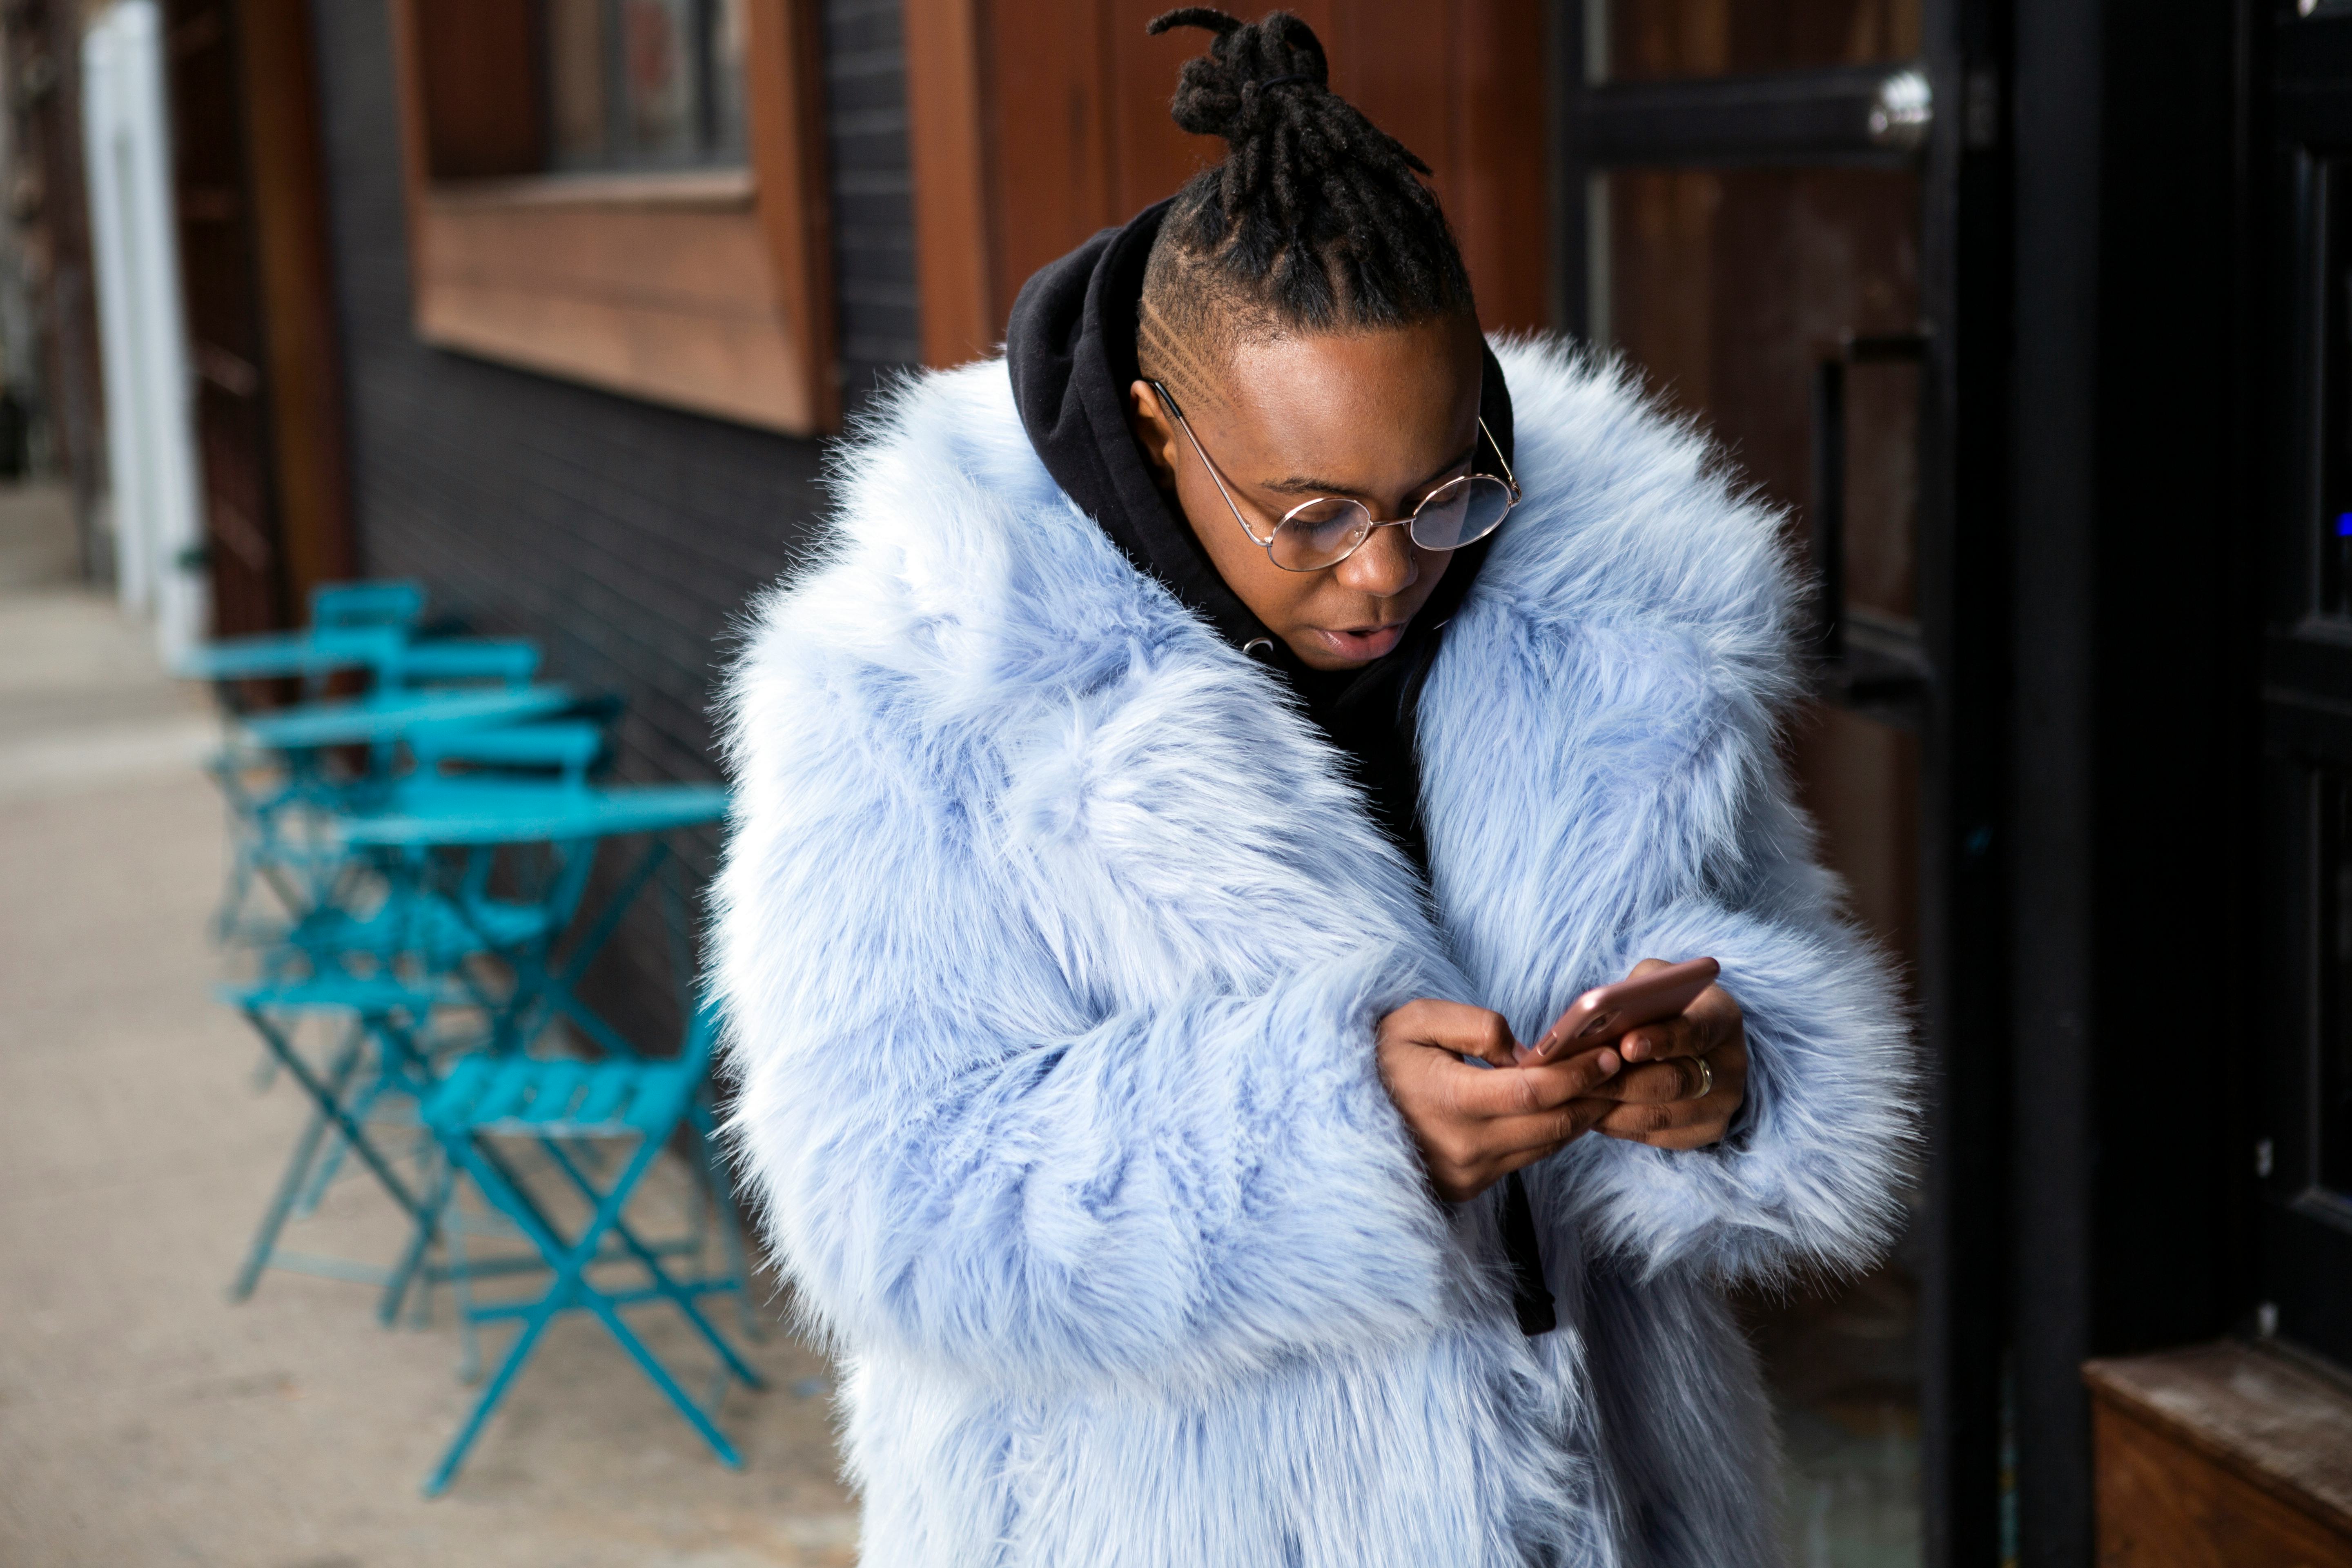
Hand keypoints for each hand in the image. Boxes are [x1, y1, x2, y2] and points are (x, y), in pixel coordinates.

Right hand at [1375, 999, 1622, 1202]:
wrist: (1341, 1112)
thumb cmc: (1382, 1058)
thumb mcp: (1416, 1020)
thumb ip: (1475, 1025)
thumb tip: (1524, 1051)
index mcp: (1450, 1100)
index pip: (1534, 1091)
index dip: (1577, 1073)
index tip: (1608, 1054)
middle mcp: (1465, 1145)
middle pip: (1552, 1122)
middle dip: (1595, 1095)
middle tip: (1624, 1068)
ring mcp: (1470, 1171)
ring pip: (1548, 1144)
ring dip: (1582, 1115)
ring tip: (1606, 1085)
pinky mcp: (1471, 1186)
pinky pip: (1529, 1157)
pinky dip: (1554, 1131)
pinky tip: (1569, 1106)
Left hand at [1573, 959, 1747, 1149]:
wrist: (1689, 1038)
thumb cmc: (1663, 1004)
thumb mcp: (1654, 982)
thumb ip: (1635, 992)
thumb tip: (1598, 1015)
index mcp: (1722, 1018)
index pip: (1696, 1031)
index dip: (1661, 1039)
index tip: (1626, 1045)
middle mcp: (1732, 1064)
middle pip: (1676, 1081)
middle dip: (1623, 1082)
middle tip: (1581, 1080)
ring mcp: (1724, 1102)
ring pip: (1663, 1115)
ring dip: (1613, 1109)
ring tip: (1575, 1098)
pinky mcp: (1708, 1131)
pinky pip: (1658, 1137)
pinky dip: (1619, 1127)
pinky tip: (1591, 1114)